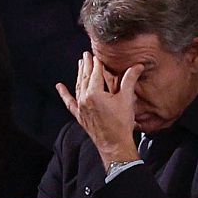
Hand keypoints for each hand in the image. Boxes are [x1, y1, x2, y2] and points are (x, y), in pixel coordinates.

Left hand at [57, 52, 140, 168]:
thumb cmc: (121, 123)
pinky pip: (69, 102)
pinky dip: (64, 94)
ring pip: (78, 86)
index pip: (95, 73)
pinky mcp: (79, 115)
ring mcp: (80, 107)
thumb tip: (137, 66)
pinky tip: (60, 86)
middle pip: (84, 77)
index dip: (97, 63)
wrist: (114, 143)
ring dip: (79, 74)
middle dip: (86, 65)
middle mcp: (84, 98)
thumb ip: (129, 80)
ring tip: (80, 64)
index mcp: (95, 93)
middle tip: (87, 54)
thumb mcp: (127, 99)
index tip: (97, 54)